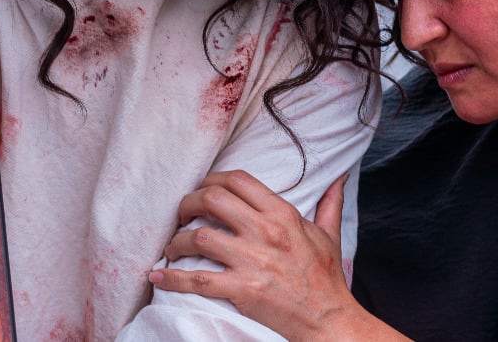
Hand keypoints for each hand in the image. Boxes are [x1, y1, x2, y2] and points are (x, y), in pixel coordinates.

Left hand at [152, 171, 395, 340]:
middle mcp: (266, 231)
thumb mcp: (329, 235)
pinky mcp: (242, 290)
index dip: (212, 180)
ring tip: (172, 248)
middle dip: (188, 203)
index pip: (238, 180)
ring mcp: (252, 261)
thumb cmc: (326, 279)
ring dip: (177, 241)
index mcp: (283, 214)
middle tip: (181, 215)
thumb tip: (339, 179)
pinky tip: (159, 277)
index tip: (202, 190)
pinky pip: (197, 280)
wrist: (329, 319)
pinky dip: (172, 277)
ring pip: (199, 237)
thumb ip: (330, 204)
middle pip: (212, 200)